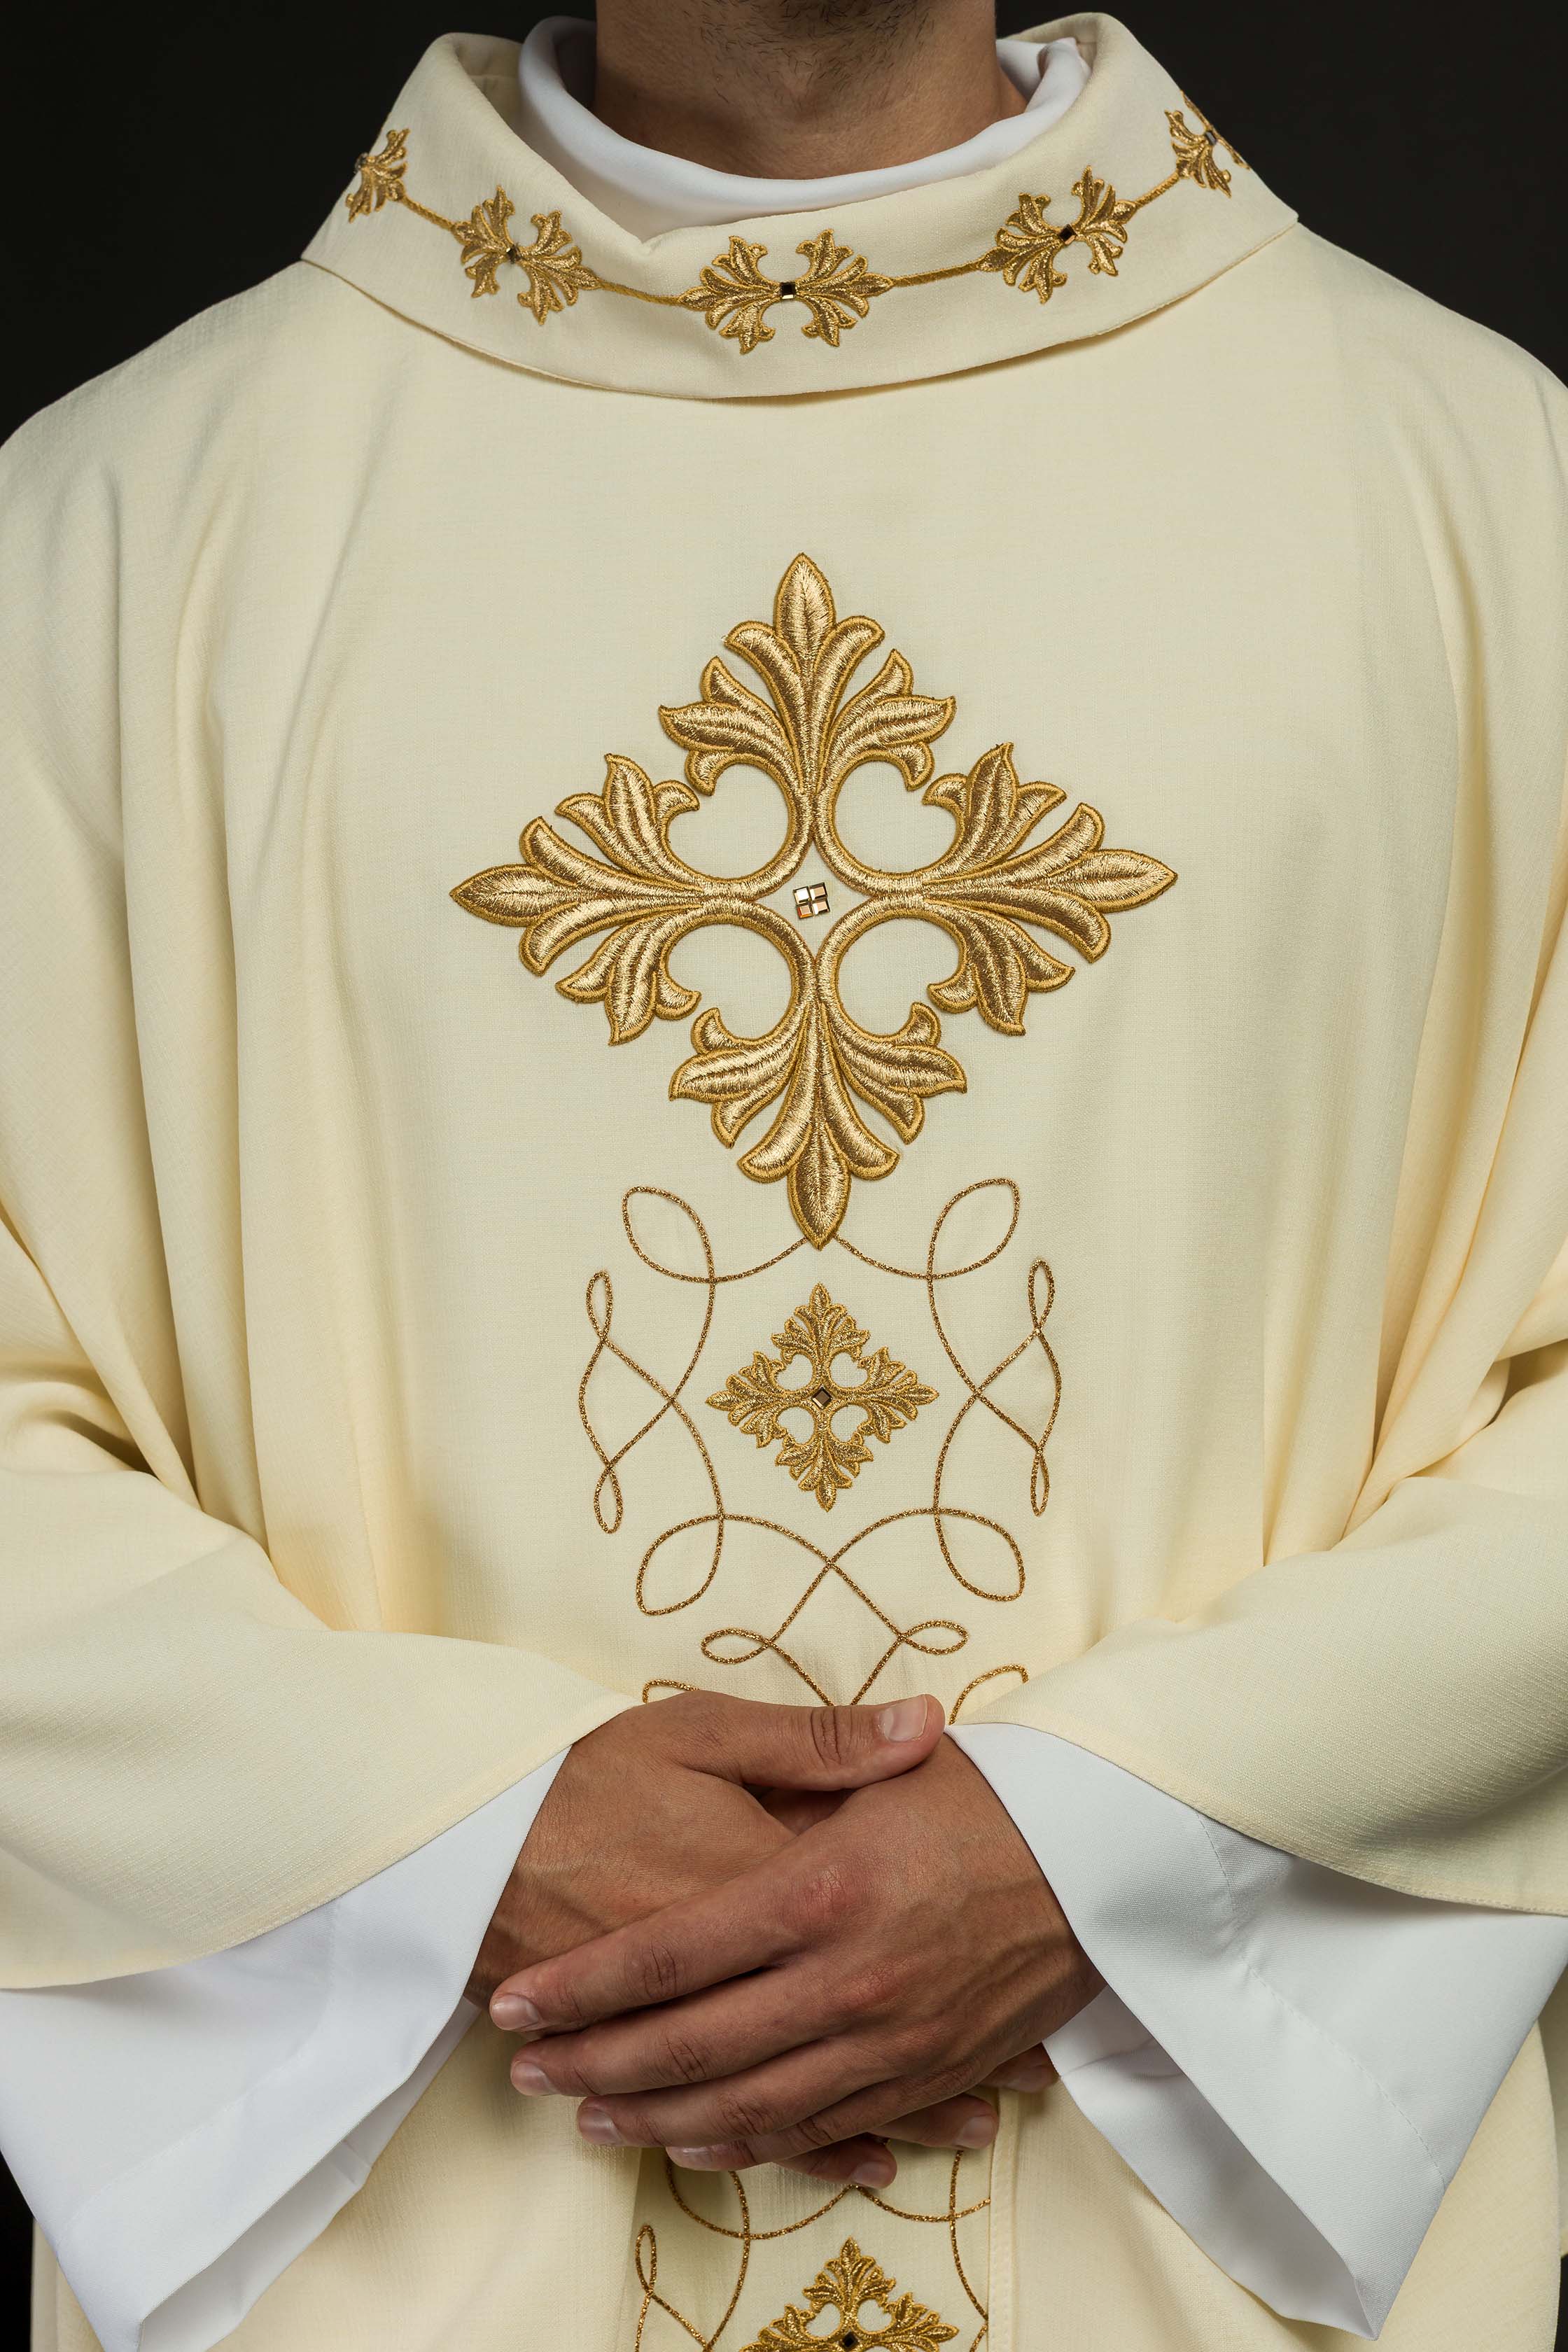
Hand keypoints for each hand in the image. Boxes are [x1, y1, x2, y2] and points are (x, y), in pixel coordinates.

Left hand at [491, 1735, 1098, 2185]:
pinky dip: (751, 2143)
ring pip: (747, 2104)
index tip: (519, 2002)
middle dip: (596, 2064)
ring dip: (657, 2118)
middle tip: (529, 2072)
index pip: (668, 1955)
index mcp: (818, 1889)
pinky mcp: (924, 2071)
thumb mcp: (884, 1757)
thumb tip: (694, 1765)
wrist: (1106, 1860)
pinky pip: (820, 2125)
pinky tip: (701, 2143)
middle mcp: (846, 1978)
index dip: (584, 1986)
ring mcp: (887, 2038)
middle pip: (691, 2045)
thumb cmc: (987, 1793)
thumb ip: (811, 1752)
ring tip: (592, 2117)